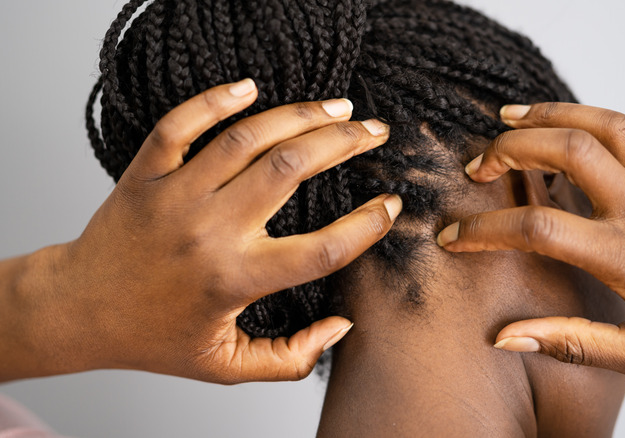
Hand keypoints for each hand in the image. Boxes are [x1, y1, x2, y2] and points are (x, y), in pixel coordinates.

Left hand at [0, 80, 400, 383]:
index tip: (390, 205)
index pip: (322, 249)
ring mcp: (176, 196)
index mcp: (236, 279)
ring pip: (248, 140)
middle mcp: (210, 231)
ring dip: (300, 116)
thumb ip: (291, 358)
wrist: (79, 310)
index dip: (366, 225)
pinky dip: (215, 99)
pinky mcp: (147, 174)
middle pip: (291, 170)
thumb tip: (342, 327)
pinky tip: (251, 88)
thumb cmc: (154, 338)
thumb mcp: (226, 366)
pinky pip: (181, 124)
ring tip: (338, 108)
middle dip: (344, 143)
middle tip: (374, 132)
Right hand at [437, 102, 624, 382]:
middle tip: (478, 164)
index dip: (485, 229)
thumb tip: (505, 337)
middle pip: (564, 150)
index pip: (537, 227)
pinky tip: (579, 127)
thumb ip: (571, 344)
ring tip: (510, 118)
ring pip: (601, 124)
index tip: (454, 236)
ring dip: (549, 115)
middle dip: (510, 148)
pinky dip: (601, 118)